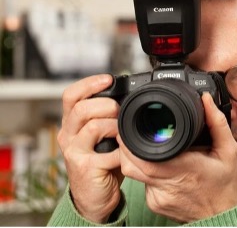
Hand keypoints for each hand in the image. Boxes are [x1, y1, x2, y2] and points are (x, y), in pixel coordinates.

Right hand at [58, 74, 122, 222]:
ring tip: (122, 133)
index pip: (71, 95)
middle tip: (120, 112)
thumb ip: (108, 118)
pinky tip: (125, 154)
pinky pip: (108, 153)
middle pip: (82, 108)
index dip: (89, 83)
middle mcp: (68, 135)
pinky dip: (122, 151)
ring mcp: (74, 152)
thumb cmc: (101, 162)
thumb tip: (129, 98)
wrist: (94, 196)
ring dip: (115, 127)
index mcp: (72, 123)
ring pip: (93, 127)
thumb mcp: (101, 136)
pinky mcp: (85, 168)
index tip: (109, 79)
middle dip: (107, 106)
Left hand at [118, 93, 236, 222]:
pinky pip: (142, 184)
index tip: (131, 126)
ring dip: (139, 159)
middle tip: (135, 132)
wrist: (223, 218)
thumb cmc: (226, 186)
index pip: (141, 155)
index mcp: (183, 169)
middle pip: (130, 164)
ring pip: (134, 173)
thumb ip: (217, 124)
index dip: (129, 141)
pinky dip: (149, 173)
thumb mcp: (229, 151)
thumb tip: (206, 100)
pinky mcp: (154, 204)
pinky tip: (165, 169)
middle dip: (128, 146)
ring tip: (155, 150)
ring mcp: (157, 198)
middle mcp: (166, 185)